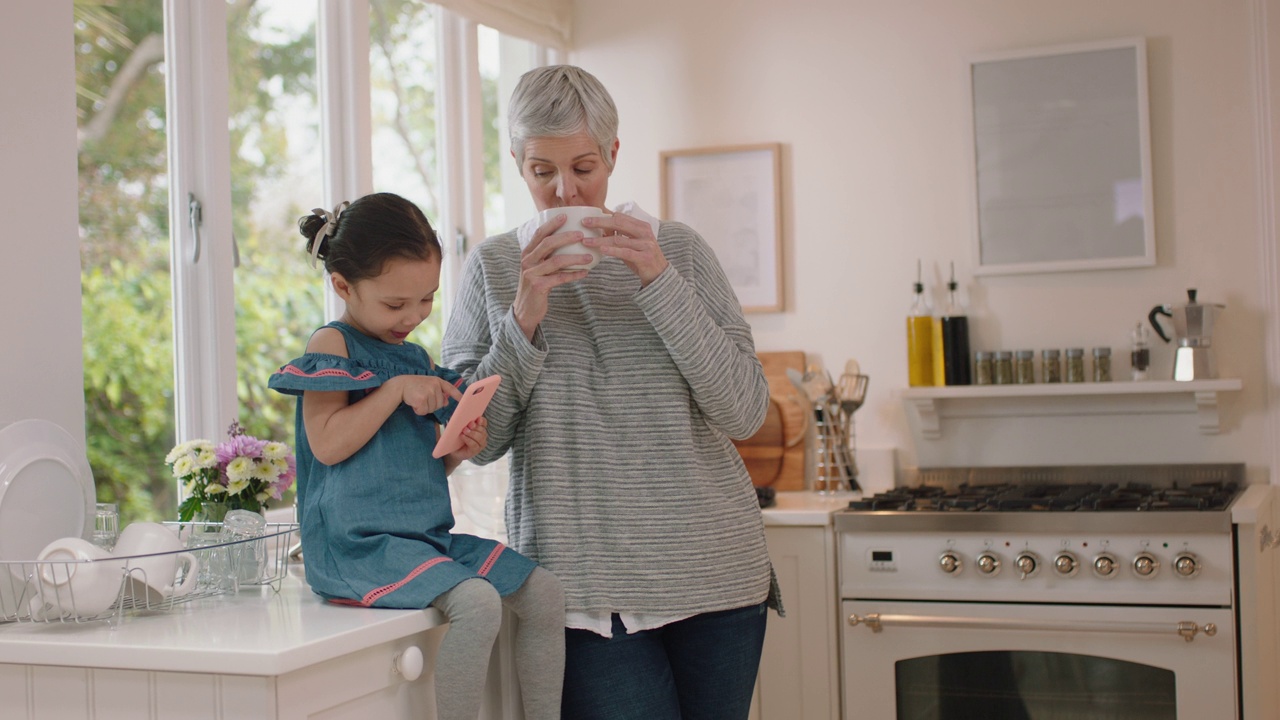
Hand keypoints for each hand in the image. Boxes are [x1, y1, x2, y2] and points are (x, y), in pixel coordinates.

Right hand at [397, 375, 462, 415]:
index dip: (458, 395)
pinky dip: (419, 410)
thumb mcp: (428, 385)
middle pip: (440, 404)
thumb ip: (438, 392)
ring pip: (432, 409)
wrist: (400, 385)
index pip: (450, 388)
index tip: (464, 400)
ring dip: (424, 408)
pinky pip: (424, 411)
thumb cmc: (415, 386)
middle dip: (431, 405)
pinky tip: (414, 403)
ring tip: (417, 399)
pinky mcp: (421, 399)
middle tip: (422, 398)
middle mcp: (434, 385)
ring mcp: (428, 392)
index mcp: (437, 381)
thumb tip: (446, 402)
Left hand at [445, 417, 487, 461]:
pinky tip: (462, 436)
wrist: (453, 451)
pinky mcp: (475, 451)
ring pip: (480, 438)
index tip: (478, 419)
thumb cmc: (456, 438)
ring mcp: (480, 445)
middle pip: (482, 430)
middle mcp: (482, 436)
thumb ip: (459, 422)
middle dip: (476, 427)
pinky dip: (468, 440)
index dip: (482, 421)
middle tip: (468, 424)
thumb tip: (457, 415)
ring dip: (472, 433)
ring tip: (464, 430)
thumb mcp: (458, 428)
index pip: (484, 423)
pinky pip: (474, 445)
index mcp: (479, 429)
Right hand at [513, 212, 590, 338]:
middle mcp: (527, 261)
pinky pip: (560, 278)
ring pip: (556, 261)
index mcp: (527, 253)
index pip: (539, 234)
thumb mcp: (538, 267)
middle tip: (582, 235)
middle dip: (566, 237)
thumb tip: (569, 241)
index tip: (565, 215)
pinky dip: (574, 275)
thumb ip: (547, 255)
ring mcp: (531, 274)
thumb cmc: (537, 285)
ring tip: (589, 256)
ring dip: (575, 258)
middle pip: (547, 244)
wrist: (525, 310)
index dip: (552, 224)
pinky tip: (585, 273)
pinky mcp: (538, 286)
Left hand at [582, 212, 667, 285]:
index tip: (589, 219)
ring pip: (619, 239)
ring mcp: (646, 244)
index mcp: (642, 226)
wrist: (659, 275)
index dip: (603, 217)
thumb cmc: (642, 258)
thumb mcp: (632, 244)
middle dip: (599, 222)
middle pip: (618, 223)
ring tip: (586, 241)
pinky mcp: (644, 257)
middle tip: (584, 223)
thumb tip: (600, 231)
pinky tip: (601, 250)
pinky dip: (612, 251)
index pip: (620, 217)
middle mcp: (645, 232)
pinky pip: (625, 252)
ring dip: (600, 240)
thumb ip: (619, 237)